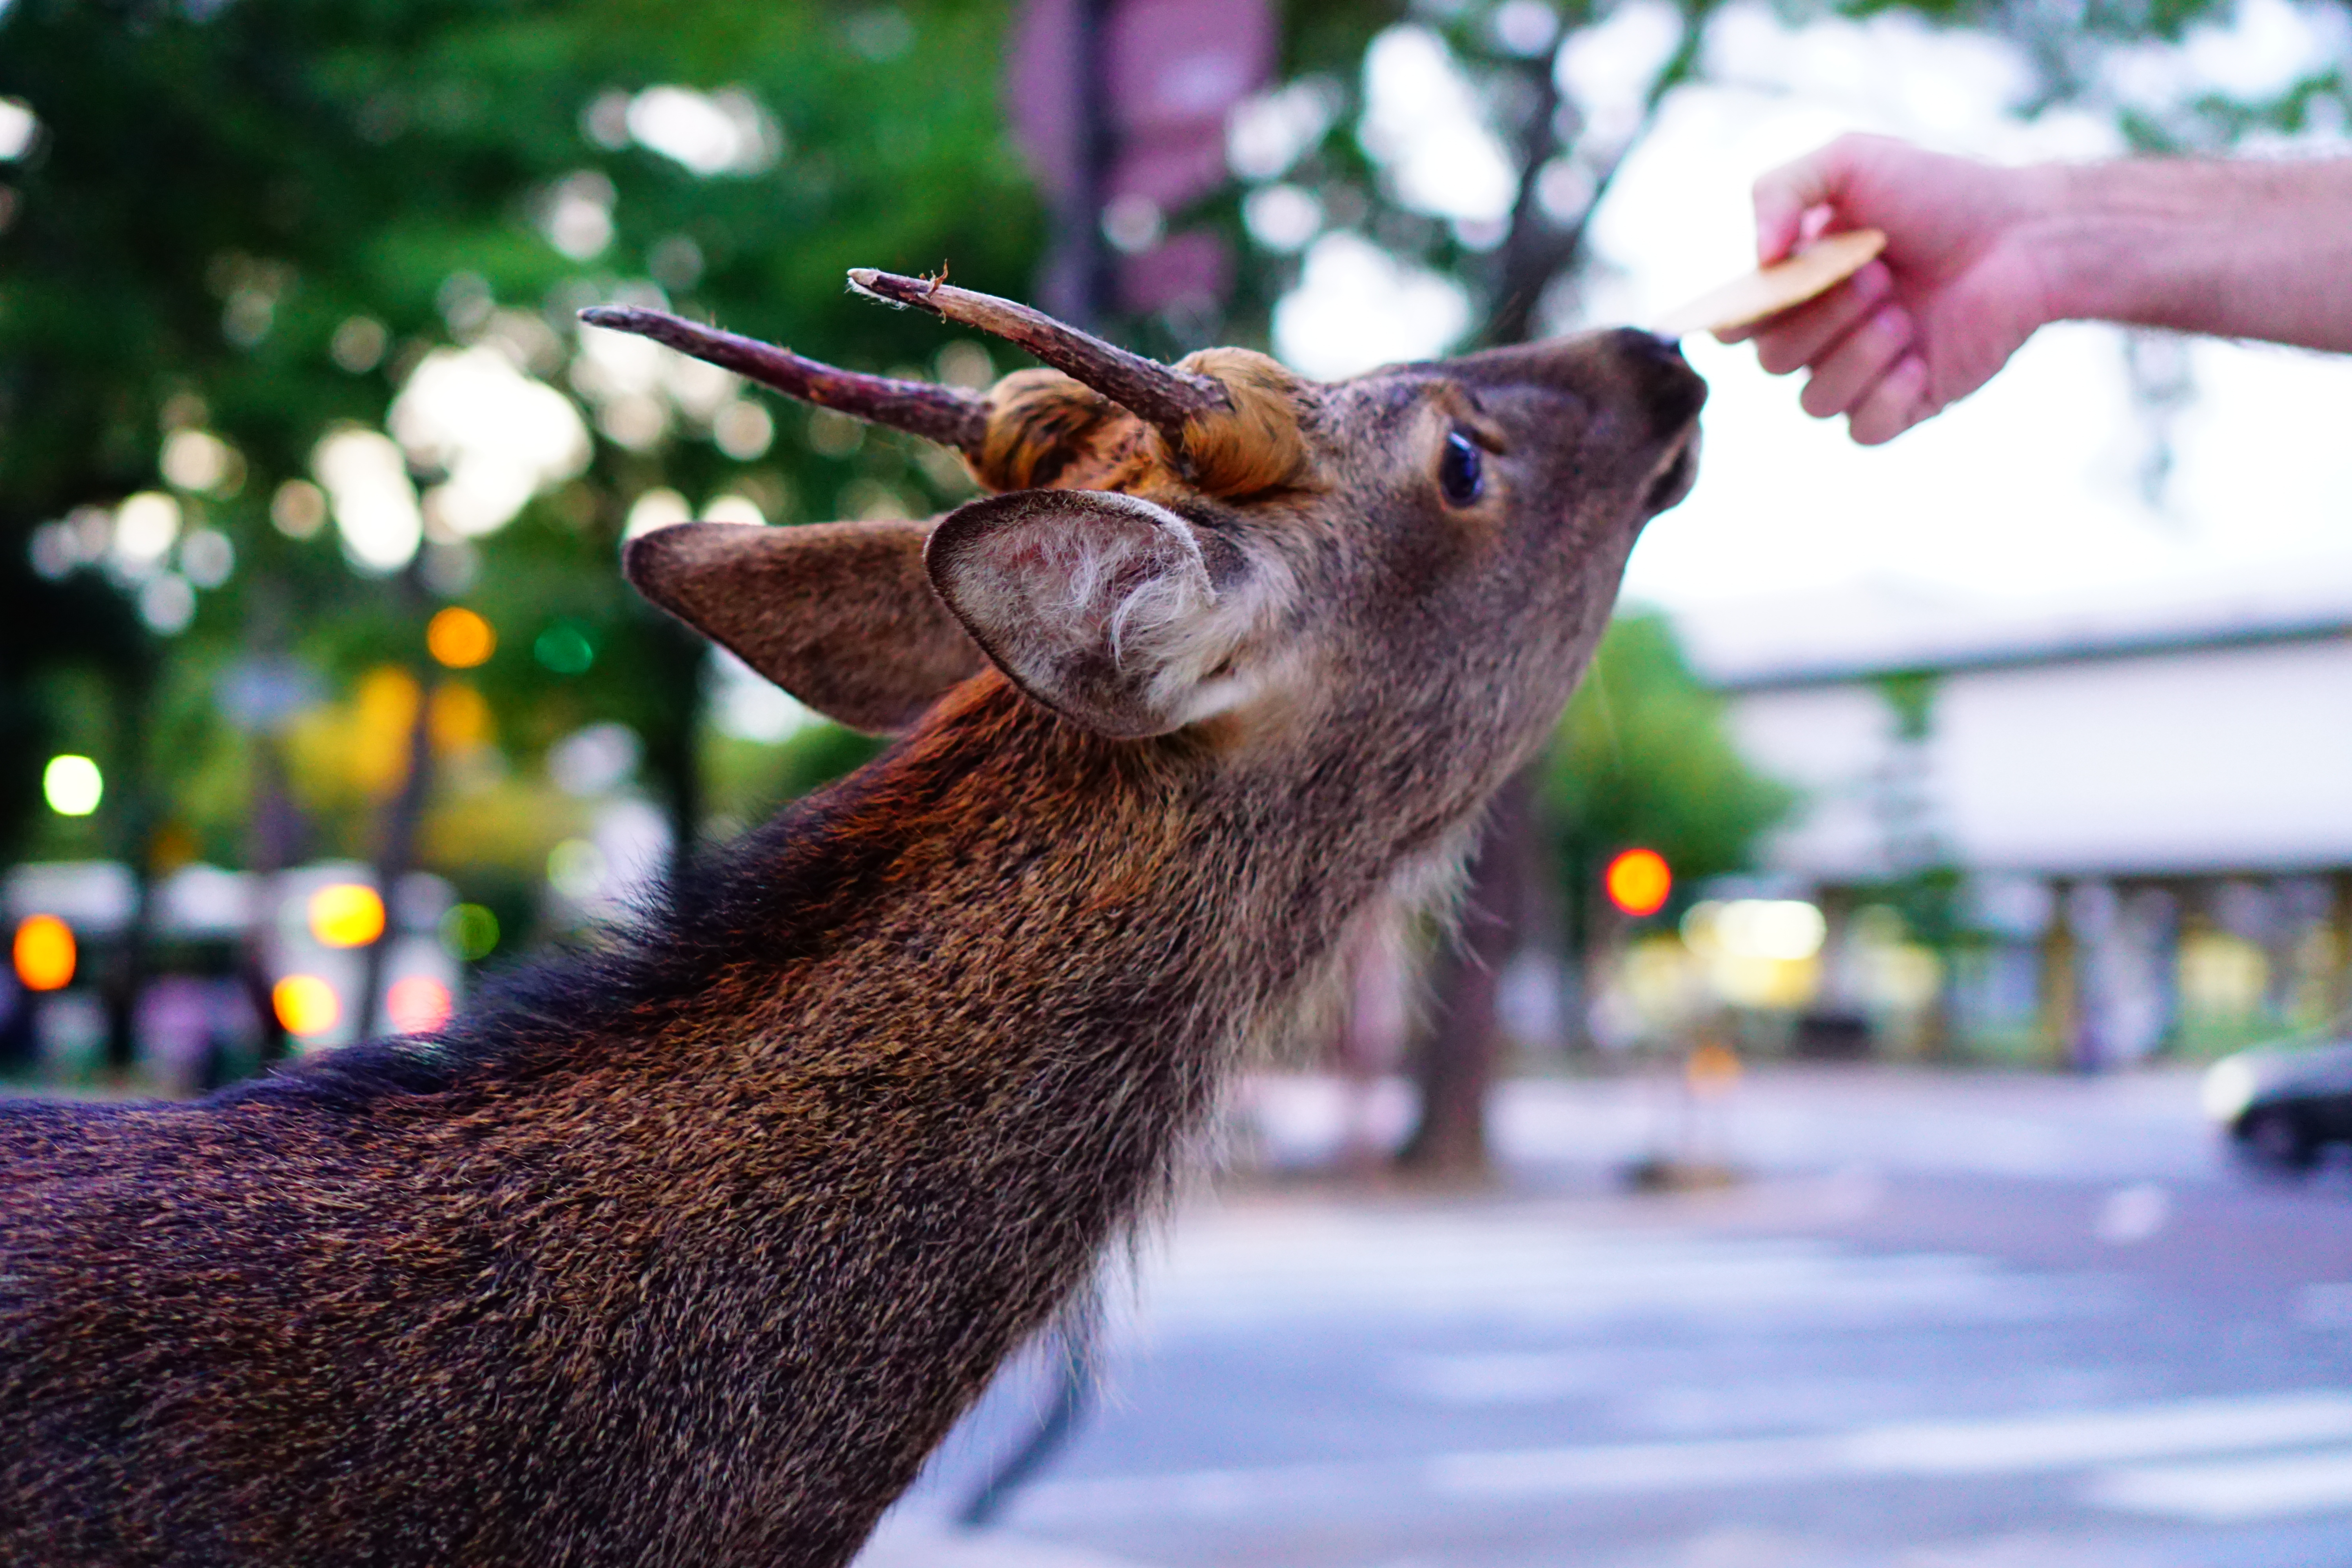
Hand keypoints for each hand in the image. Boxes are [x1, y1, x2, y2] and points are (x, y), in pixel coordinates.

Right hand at [1722, 135, 2060, 444]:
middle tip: (1878, 275)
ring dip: (1857, 356)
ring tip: (1905, 314)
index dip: (1740, 316)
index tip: (1775, 286)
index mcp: (1797, 285)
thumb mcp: (1850, 160)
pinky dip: (1885, 397)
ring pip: (1813, 402)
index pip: (1734, 324)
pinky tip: (1919, 359)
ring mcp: (1862, 373)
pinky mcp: (1905, 405)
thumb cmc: (1940, 192)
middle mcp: (1821, 334)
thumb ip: (1779, 189)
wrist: (2027, 234)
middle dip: (1821, 318)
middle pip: (1772, 361)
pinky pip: (1862, 431)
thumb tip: (1756, 257)